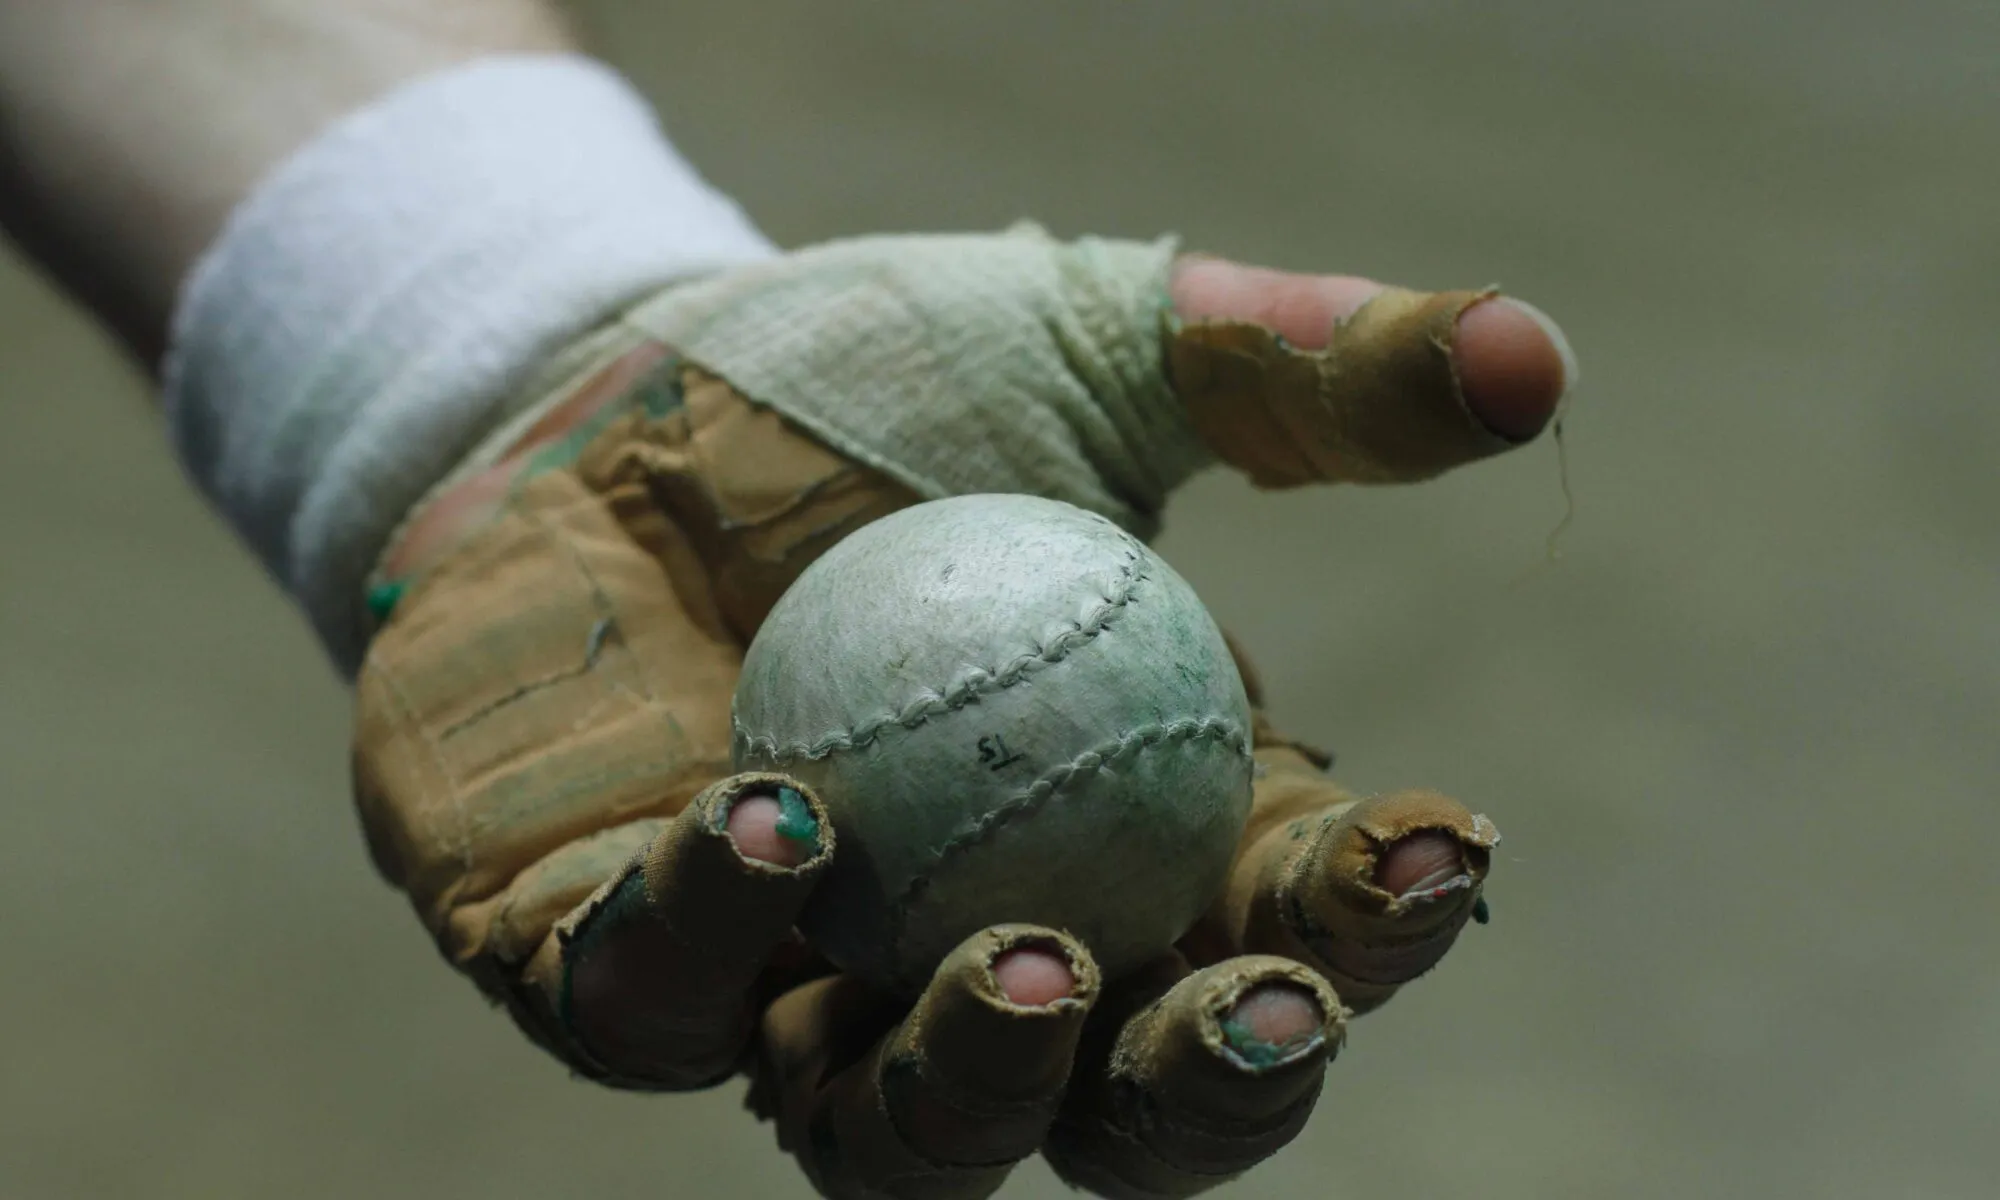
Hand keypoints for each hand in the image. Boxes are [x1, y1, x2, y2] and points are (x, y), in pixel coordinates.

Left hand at [351, 229, 1570, 1197]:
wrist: (607, 372)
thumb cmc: (884, 378)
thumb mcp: (1106, 350)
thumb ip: (1299, 371)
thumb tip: (1529, 359)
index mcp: (1130, 835)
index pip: (1283, 930)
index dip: (1376, 923)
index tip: (1433, 840)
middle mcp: (974, 946)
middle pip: (1119, 1113)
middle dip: (1206, 1095)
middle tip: (1249, 1001)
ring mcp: (788, 984)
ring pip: (900, 1138)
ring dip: (979, 1083)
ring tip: (1023, 958)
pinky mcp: (600, 962)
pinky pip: (657, 1008)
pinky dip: (716, 942)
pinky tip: (771, 825)